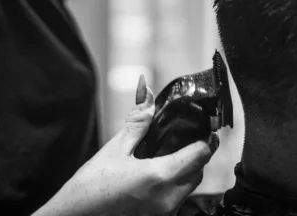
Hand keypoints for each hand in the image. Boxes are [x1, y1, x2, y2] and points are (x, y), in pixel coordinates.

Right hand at [34, 76, 218, 215]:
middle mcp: (167, 198)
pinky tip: (154, 180)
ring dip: (185, 172)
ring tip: (165, 160)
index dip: (206, 140)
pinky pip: (176, 200)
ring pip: (188, 188)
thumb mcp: (116, 148)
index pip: (200, 154)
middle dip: (194, 156)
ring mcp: (164, 213)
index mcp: (159, 176)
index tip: (206, 130)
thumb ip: (138, 121)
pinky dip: (173, 187)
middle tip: (183, 142)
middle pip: (197, 172)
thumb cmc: (90, 186)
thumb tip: (146, 91)